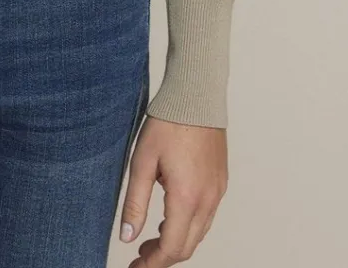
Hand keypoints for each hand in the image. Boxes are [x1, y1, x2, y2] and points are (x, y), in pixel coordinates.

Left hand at [119, 116, 228, 264]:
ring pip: (199, 233)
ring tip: (151, 239)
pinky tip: (171, 217)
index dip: (153, 263)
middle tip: (140, 257)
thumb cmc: (167, 123)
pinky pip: (206, 216)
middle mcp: (208, 200)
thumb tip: (128, 237)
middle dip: (163, 257)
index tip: (136, 267)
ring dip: (177, 242)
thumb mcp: (141, 162)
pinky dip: (189, 226)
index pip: (172, 248)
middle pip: (188, 246)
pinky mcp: (220, 182)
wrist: (196, 97)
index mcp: (186, 198)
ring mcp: (217, 192)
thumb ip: (135, 202)